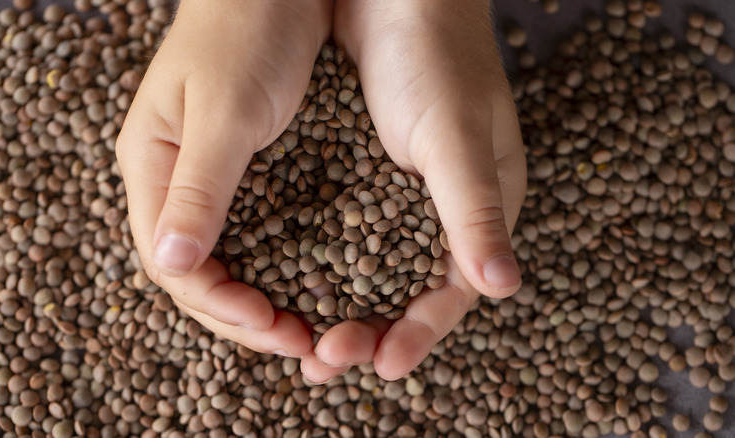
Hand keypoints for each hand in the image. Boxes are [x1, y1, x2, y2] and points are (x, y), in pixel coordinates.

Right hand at [116, 0, 331, 356]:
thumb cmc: (248, 28)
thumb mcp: (226, 110)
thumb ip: (200, 185)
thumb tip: (174, 265)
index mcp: (152, 165)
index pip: (170, 261)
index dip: (218, 304)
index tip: (271, 325)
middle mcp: (172, 177)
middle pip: (195, 269)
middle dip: (241, 315)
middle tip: (299, 342)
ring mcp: (208, 174)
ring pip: (224, 257)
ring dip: (259, 297)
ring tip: (306, 328)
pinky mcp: (245, 166)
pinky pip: (253, 231)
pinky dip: (277, 264)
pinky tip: (310, 281)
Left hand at [302, 0, 526, 381]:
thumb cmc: (435, 52)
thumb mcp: (454, 132)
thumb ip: (473, 208)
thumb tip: (503, 287)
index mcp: (479, 205)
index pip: (454, 288)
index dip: (421, 331)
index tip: (383, 364)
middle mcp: (438, 210)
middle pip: (408, 290)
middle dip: (370, 329)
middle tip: (326, 360)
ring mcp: (396, 196)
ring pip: (371, 271)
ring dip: (340, 307)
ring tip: (304, 341)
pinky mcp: (359, 177)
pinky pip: (340, 235)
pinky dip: (318, 266)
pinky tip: (287, 285)